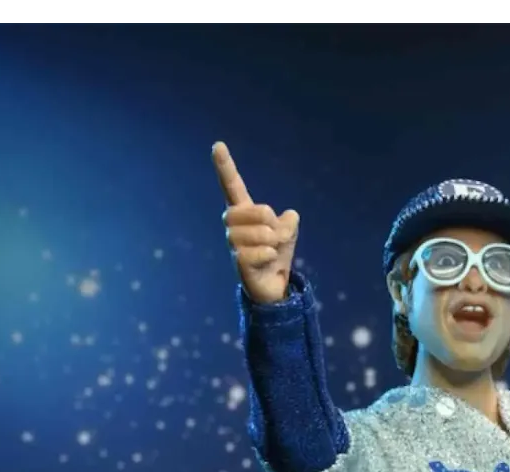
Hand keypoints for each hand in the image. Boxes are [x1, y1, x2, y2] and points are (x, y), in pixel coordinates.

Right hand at [213, 141, 299, 304]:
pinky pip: (256, 253)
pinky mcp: (238, 263)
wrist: (274, 287)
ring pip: (256, 233)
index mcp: (244, 213)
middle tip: (276, 236)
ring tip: (273, 251)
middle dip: (269, 221)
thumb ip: (288, 222)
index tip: (218, 145)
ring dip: (273, 241)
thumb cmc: (277, 256)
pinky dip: (270, 256)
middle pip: (252, 210)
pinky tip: (269, 261)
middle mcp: (233, 226)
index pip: (232, 186)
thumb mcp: (288, 234)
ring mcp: (234, 245)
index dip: (226, 167)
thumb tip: (291, 215)